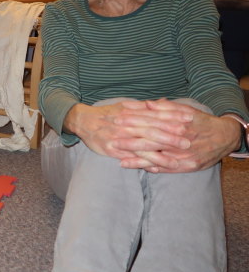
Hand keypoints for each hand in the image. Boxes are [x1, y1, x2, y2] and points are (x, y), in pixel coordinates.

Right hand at [66, 100, 192, 161]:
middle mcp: (126, 125)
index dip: (172, 119)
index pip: (155, 116)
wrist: (83, 121)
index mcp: (131, 114)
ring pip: (142, 147)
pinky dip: (142, 163)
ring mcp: (119, 138)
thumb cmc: (107, 113)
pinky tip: (154, 169)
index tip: (188, 120)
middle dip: (170, 138)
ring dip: (160, 155)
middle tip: (187, 142)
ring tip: (176, 161)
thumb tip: (161, 102)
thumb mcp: (124, 105)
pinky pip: (130, 158)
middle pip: (151, 132)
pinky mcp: (112, 150)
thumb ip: (143, 106)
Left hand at [116, 99, 240, 172]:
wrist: (224, 137)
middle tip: (112, 139)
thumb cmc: (201, 122)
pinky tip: (136, 167)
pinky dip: (149, 167)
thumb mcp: (186, 110)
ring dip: (136, 158)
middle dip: (130, 140)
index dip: (134, 120)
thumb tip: (148, 103)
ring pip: (156, 157)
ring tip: (119, 159)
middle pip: (150, 140)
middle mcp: (180, 140)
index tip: (118, 118)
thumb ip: (166, 107)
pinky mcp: (186, 166)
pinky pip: (165, 168)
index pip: (151, 121)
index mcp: (178, 124)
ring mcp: (183, 155)